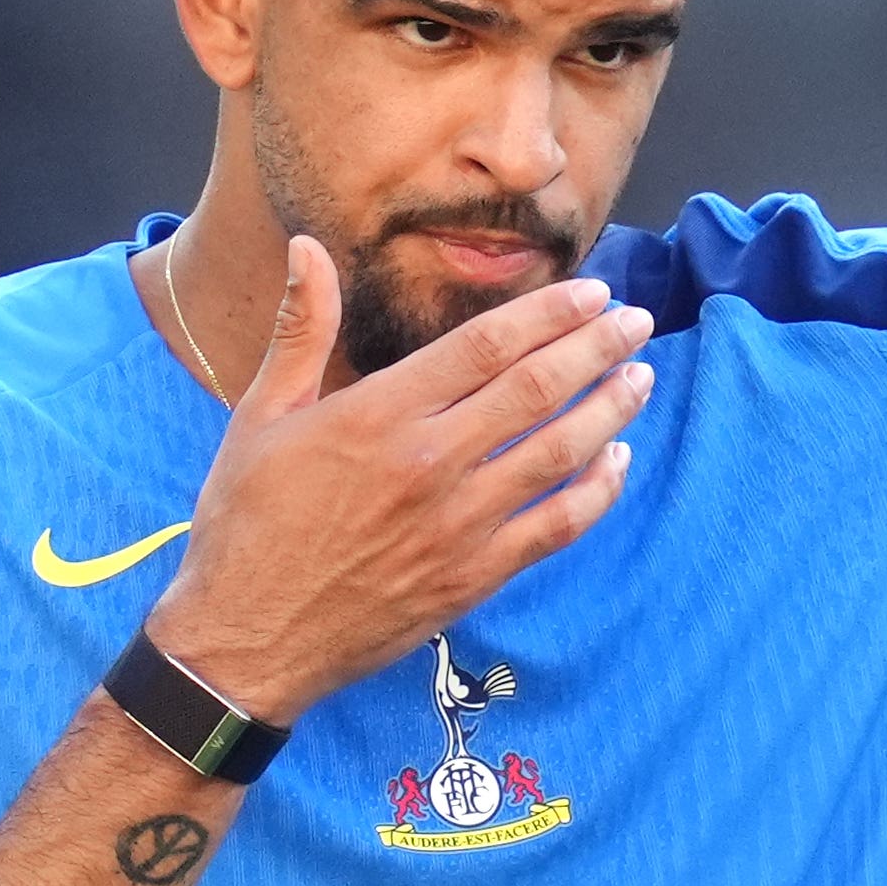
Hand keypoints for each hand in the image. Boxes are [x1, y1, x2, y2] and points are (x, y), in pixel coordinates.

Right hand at [142, 239, 654, 719]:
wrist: (247, 638)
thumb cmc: (245, 524)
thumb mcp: (258, 416)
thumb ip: (299, 330)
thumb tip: (309, 248)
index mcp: (377, 414)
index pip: (486, 345)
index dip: (548, 314)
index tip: (591, 292)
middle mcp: (428, 463)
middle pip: (536, 389)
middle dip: (596, 347)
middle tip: (636, 320)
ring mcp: (458, 525)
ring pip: (559, 453)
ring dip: (610, 409)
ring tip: (641, 375)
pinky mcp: (474, 578)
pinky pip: (556, 527)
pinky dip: (597, 491)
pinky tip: (618, 461)